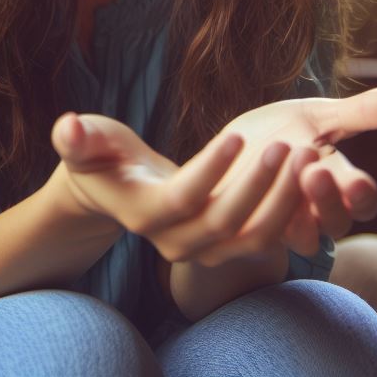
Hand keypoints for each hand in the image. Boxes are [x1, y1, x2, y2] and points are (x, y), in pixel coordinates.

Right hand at [50, 112, 310, 266]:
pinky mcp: (224, 247)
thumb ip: (75, 138)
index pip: (184, 197)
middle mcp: (174, 241)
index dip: (212, 170)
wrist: (113, 190)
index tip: (239, 134)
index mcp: (143, 212)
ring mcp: (202, 250)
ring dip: (285, 202)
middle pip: (226, 223)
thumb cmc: (100, 157)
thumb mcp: (86, 141)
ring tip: (308, 160)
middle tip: (293, 147)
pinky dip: (289, 213)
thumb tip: (67, 126)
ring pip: (253, 238)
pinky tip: (307, 177)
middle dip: (262, 186)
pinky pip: (265, 239)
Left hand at [216, 86, 376, 253]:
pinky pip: (237, 220)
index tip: (356, 182)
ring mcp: (272, 223)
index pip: (363, 203)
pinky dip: (240, 189)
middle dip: (326, 199)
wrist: (225, 149)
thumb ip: (364, 112)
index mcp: (337, 191)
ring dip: (287, 196)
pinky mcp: (231, 221)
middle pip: (332, 224)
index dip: (361, 197)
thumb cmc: (280, 134)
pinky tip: (235, 152)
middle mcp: (310, 215)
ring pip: (290, 232)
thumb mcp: (318, 117)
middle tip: (314, 169)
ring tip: (281, 155)